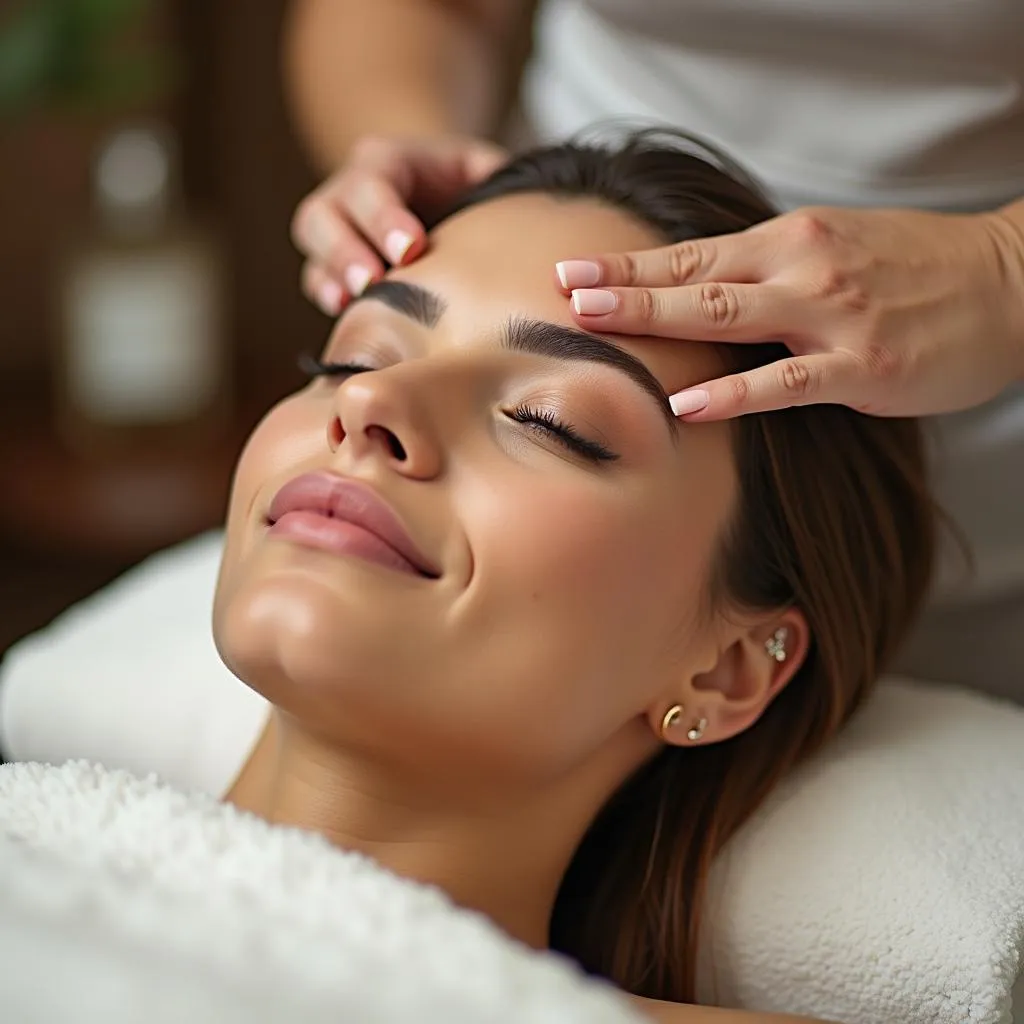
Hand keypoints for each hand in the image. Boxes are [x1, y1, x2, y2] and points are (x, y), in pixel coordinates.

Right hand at [292, 134, 507, 314]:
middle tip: (374, 280)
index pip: (376, 180)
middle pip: (328, 210)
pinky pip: (315, 275)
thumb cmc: (464, 186)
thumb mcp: (483, 170)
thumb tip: (537, 209)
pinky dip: (326, 291)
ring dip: (332, 271)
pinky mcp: (331, 262)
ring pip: (313, 240)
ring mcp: (335, 226)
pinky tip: (342, 310)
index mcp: (389, 162)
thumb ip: (498, 181)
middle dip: (348, 246)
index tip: (412, 248)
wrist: (435, 196)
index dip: (387, 214)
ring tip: (354, 300)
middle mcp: (350, 188)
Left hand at [554, 206, 1023, 418]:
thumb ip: (768, 272)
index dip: (628, 263)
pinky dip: (734, 392)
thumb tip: (701, 295)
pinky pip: (785, 381)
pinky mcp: (861, 364)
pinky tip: (687, 403)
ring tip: (597, 326)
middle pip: (694, 277)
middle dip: (623, 285)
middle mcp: (801, 268)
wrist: (1010, 282)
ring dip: (657, 317)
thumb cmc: (913, 268)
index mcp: (789, 241)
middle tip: (563, 292)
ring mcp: (830, 315)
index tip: (572, 269)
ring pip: (728, 316)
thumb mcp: (832, 251)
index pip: (691, 254)